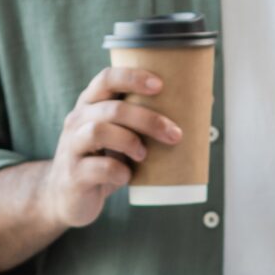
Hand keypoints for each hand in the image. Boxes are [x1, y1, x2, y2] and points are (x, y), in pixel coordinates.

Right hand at [42, 66, 185, 229]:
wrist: (68, 197)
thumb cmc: (104, 161)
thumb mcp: (122, 137)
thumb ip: (148, 123)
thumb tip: (205, 102)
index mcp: (91, 104)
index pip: (107, 78)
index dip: (132, 77)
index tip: (159, 85)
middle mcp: (78, 120)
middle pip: (112, 109)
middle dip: (148, 119)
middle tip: (175, 134)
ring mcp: (72, 146)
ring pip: (99, 131)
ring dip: (130, 141)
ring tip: (145, 154)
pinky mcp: (73, 174)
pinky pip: (96, 168)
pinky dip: (118, 172)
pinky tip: (127, 177)